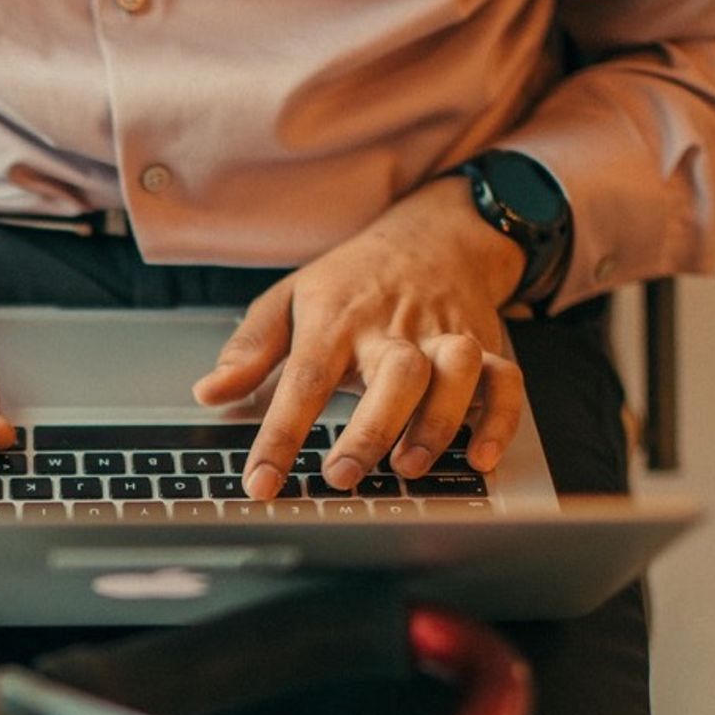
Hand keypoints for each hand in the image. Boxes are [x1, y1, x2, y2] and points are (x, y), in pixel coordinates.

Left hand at [192, 177, 528, 499]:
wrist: (435, 232)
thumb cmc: (352, 280)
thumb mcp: (289, 299)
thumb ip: (250, 350)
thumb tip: (209, 392)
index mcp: (335, 320)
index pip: (302, 380)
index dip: (279, 436)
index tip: (260, 483)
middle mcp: (393, 328)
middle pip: (393, 374)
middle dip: (371, 429)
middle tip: (342, 475)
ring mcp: (443, 336)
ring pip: (454, 374)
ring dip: (436, 425)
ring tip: (409, 467)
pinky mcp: (484, 346)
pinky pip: (505, 382)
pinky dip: (499, 421)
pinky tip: (482, 459)